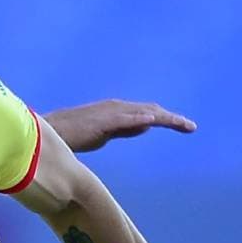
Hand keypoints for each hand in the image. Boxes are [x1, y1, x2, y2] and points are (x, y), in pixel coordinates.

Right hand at [43, 100, 195, 152]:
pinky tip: (154, 120)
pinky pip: (125, 119)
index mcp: (118, 111)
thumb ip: (126, 129)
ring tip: (182, 124)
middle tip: (191, 127)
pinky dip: (139, 118)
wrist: (50, 134)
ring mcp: (110, 113)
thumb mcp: (107, 133)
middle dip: (172, 118)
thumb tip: (146, 125)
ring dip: (164, 118)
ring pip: (143, 113)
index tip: (185, 126)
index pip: (148, 113)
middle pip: (151, 111)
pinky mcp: (102, 121)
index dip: (168, 119)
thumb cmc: (74, 135)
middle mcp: (117, 108)